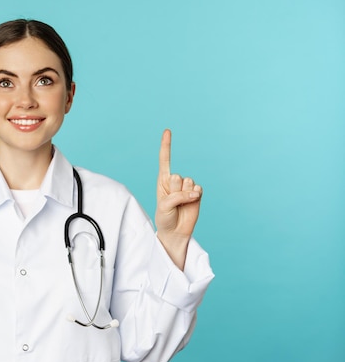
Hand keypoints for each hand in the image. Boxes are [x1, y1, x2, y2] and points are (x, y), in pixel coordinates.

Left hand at [154, 129, 201, 269]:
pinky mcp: (197, 193)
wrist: (175, 231)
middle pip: (177, 177)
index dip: (166, 145)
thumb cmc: (165, 217)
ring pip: (188, 183)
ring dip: (184, 195)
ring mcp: (187, 186)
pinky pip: (198, 189)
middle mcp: (175, 181)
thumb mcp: (164, 206)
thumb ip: (177, 196)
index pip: (165, 159)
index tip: (168, 130)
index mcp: (163, 180)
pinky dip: (194, 197)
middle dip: (175, 191)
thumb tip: (195, 190)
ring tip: (180, 204)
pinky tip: (190, 203)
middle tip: (173, 201)